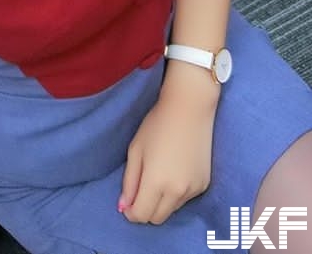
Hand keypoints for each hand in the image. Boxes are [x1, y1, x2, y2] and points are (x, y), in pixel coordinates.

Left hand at [118, 90, 214, 223]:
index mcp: (156, 182)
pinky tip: (174, 171)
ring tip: (158, 174)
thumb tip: (124, 206)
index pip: (141, 215)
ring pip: (171, 210)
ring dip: (161, 202)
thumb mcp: (135, 150)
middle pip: (157, 218)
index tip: (127, 202)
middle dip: (145, 209)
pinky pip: (185, 199)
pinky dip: (175, 194)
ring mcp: (193, 190)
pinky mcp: (204, 185)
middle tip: (140, 189)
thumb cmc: (157, 125)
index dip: (130, 212)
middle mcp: (176, 192)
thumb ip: (129, 181)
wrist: (189, 110)